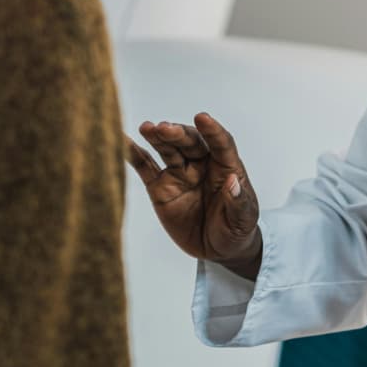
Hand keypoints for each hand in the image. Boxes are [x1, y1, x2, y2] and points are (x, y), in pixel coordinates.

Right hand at [126, 112, 262, 279]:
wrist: (217, 249)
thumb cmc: (236, 229)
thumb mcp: (244, 219)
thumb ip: (238, 201)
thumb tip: (233, 182)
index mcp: (226, 167)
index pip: (221, 143)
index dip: (212, 131)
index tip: (203, 118)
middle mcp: (202, 164)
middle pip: (190, 143)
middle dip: (178, 134)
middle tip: (164, 129)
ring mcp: (180, 174)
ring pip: (168, 150)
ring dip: (157, 137)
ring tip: (147, 128)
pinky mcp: (160, 187)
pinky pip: (145, 167)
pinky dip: (133, 153)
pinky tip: (123, 140)